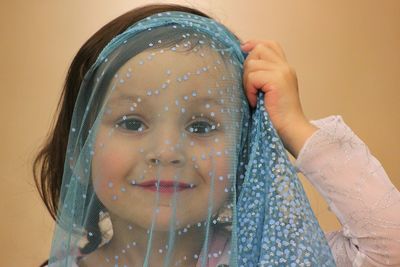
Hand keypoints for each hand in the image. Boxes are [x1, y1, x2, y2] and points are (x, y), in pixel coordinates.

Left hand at [241, 39, 317, 157]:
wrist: (291, 130)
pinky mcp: (277, 80)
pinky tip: (255, 102)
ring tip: (253, 97)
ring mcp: (282, 72)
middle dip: (247, 66)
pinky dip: (249, 90)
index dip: (255, 44)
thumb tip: (243, 64)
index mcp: (285, 68)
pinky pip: (252, 77)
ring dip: (247, 81)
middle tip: (250, 87)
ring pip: (252, 63)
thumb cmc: (277, 117)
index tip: (243, 50)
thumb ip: (262, 76)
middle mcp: (285, 67)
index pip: (270, 45)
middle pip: (259, 49)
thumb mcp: (269, 92)